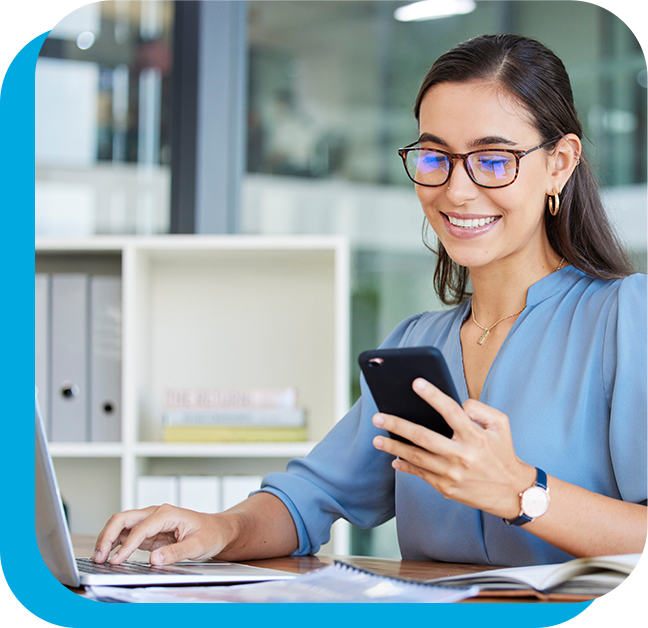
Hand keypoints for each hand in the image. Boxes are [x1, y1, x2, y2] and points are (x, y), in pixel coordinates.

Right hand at [93, 504, 235, 565]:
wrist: (217, 530)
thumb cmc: (210, 534)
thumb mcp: (198, 546)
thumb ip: (176, 552)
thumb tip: (154, 559)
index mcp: (167, 513)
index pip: (140, 528)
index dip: (127, 546)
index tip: (116, 561)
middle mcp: (156, 514)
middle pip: (123, 519)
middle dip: (107, 536)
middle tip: (99, 557)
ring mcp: (150, 521)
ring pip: (121, 524)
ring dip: (107, 539)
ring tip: (99, 558)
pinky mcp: (148, 531)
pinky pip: (126, 534)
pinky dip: (115, 543)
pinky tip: (109, 555)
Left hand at [372, 378, 535, 518]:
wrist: (513, 492)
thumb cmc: (503, 452)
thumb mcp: (501, 425)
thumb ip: (479, 408)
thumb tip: (456, 404)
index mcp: (475, 437)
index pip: (450, 411)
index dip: (433, 395)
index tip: (416, 383)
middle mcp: (461, 455)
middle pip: (423, 437)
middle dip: (397, 425)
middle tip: (378, 417)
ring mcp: (452, 474)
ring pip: (416, 458)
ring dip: (393, 447)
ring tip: (376, 439)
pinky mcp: (446, 488)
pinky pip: (421, 474)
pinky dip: (405, 466)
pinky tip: (393, 459)